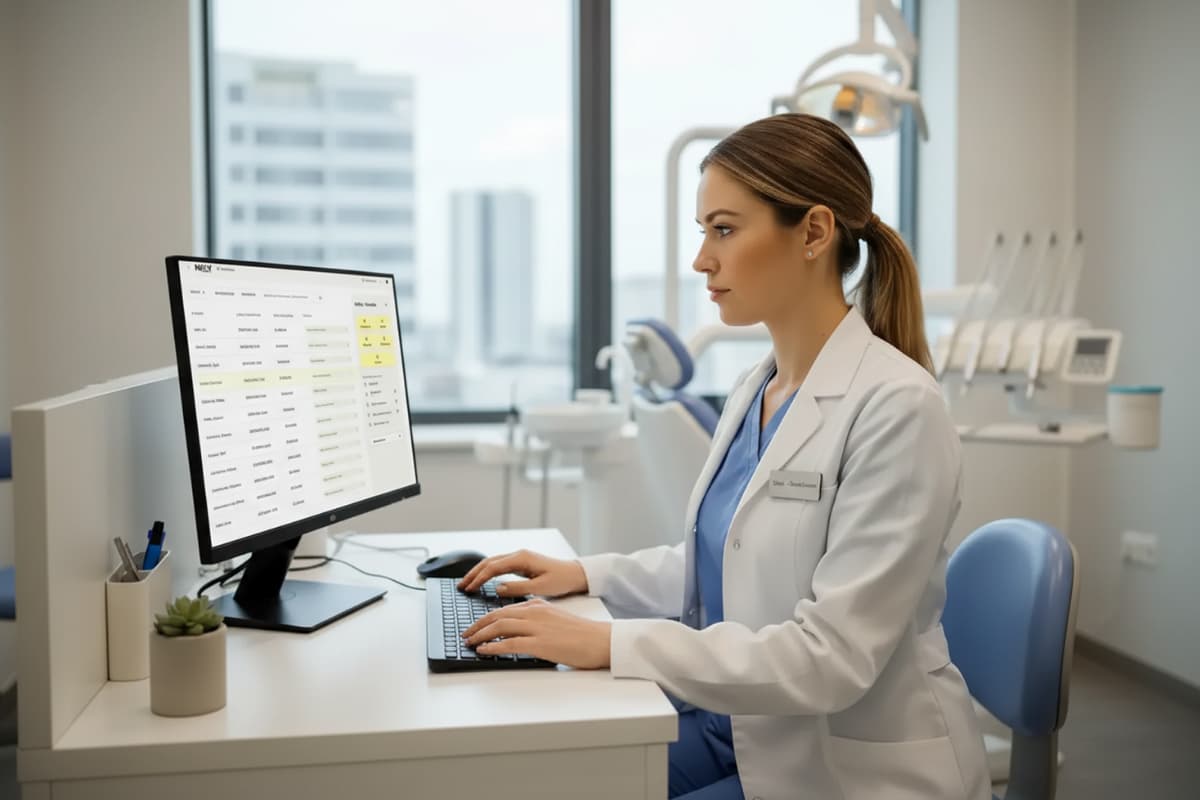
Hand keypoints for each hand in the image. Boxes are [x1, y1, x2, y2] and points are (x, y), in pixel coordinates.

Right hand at [457, 549, 587, 597]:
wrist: (576, 574)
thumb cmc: (562, 580)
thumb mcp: (540, 587)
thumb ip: (518, 588)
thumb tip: (498, 587)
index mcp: (522, 558)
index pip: (493, 567)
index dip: (479, 578)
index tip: (469, 588)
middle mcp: (519, 555)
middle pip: (489, 562)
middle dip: (473, 573)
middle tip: (461, 586)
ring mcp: (520, 558)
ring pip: (493, 563)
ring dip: (479, 572)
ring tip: (467, 584)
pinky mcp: (522, 564)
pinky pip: (500, 566)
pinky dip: (488, 573)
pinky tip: (482, 581)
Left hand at [462, 599, 611, 669]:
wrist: (600, 640)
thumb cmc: (581, 635)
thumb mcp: (555, 621)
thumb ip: (536, 622)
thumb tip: (517, 633)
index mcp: (538, 606)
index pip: (504, 609)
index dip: (485, 618)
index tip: (474, 626)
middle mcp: (535, 612)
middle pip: (497, 615)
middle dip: (477, 626)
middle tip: (466, 635)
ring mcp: (537, 627)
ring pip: (500, 627)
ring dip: (480, 635)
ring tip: (470, 643)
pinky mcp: (540, 643)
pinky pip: (509, 644)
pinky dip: (493, 647)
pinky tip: (484, 650)